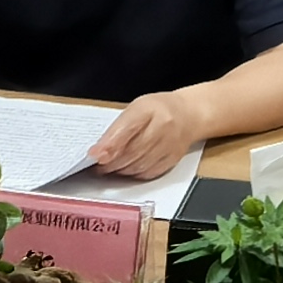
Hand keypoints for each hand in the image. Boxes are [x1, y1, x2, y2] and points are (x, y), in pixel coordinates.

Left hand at [84, 87, 211, 180]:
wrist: (188, 115)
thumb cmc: (157, 110)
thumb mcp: (136, 108)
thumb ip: (118, 128)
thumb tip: (100, 149)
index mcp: (149, 109)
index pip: (127, 129)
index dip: (109, 145)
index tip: (94, 155)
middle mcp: (162, 127)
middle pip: (132, 151)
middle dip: (111, 161)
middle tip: (97, 164)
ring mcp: (170, 145)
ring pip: (139, 164)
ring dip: (120, 169)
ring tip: (108, 167)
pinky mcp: (172, 159)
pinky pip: (149, 172)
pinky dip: (133, 173)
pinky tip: (126, 169)